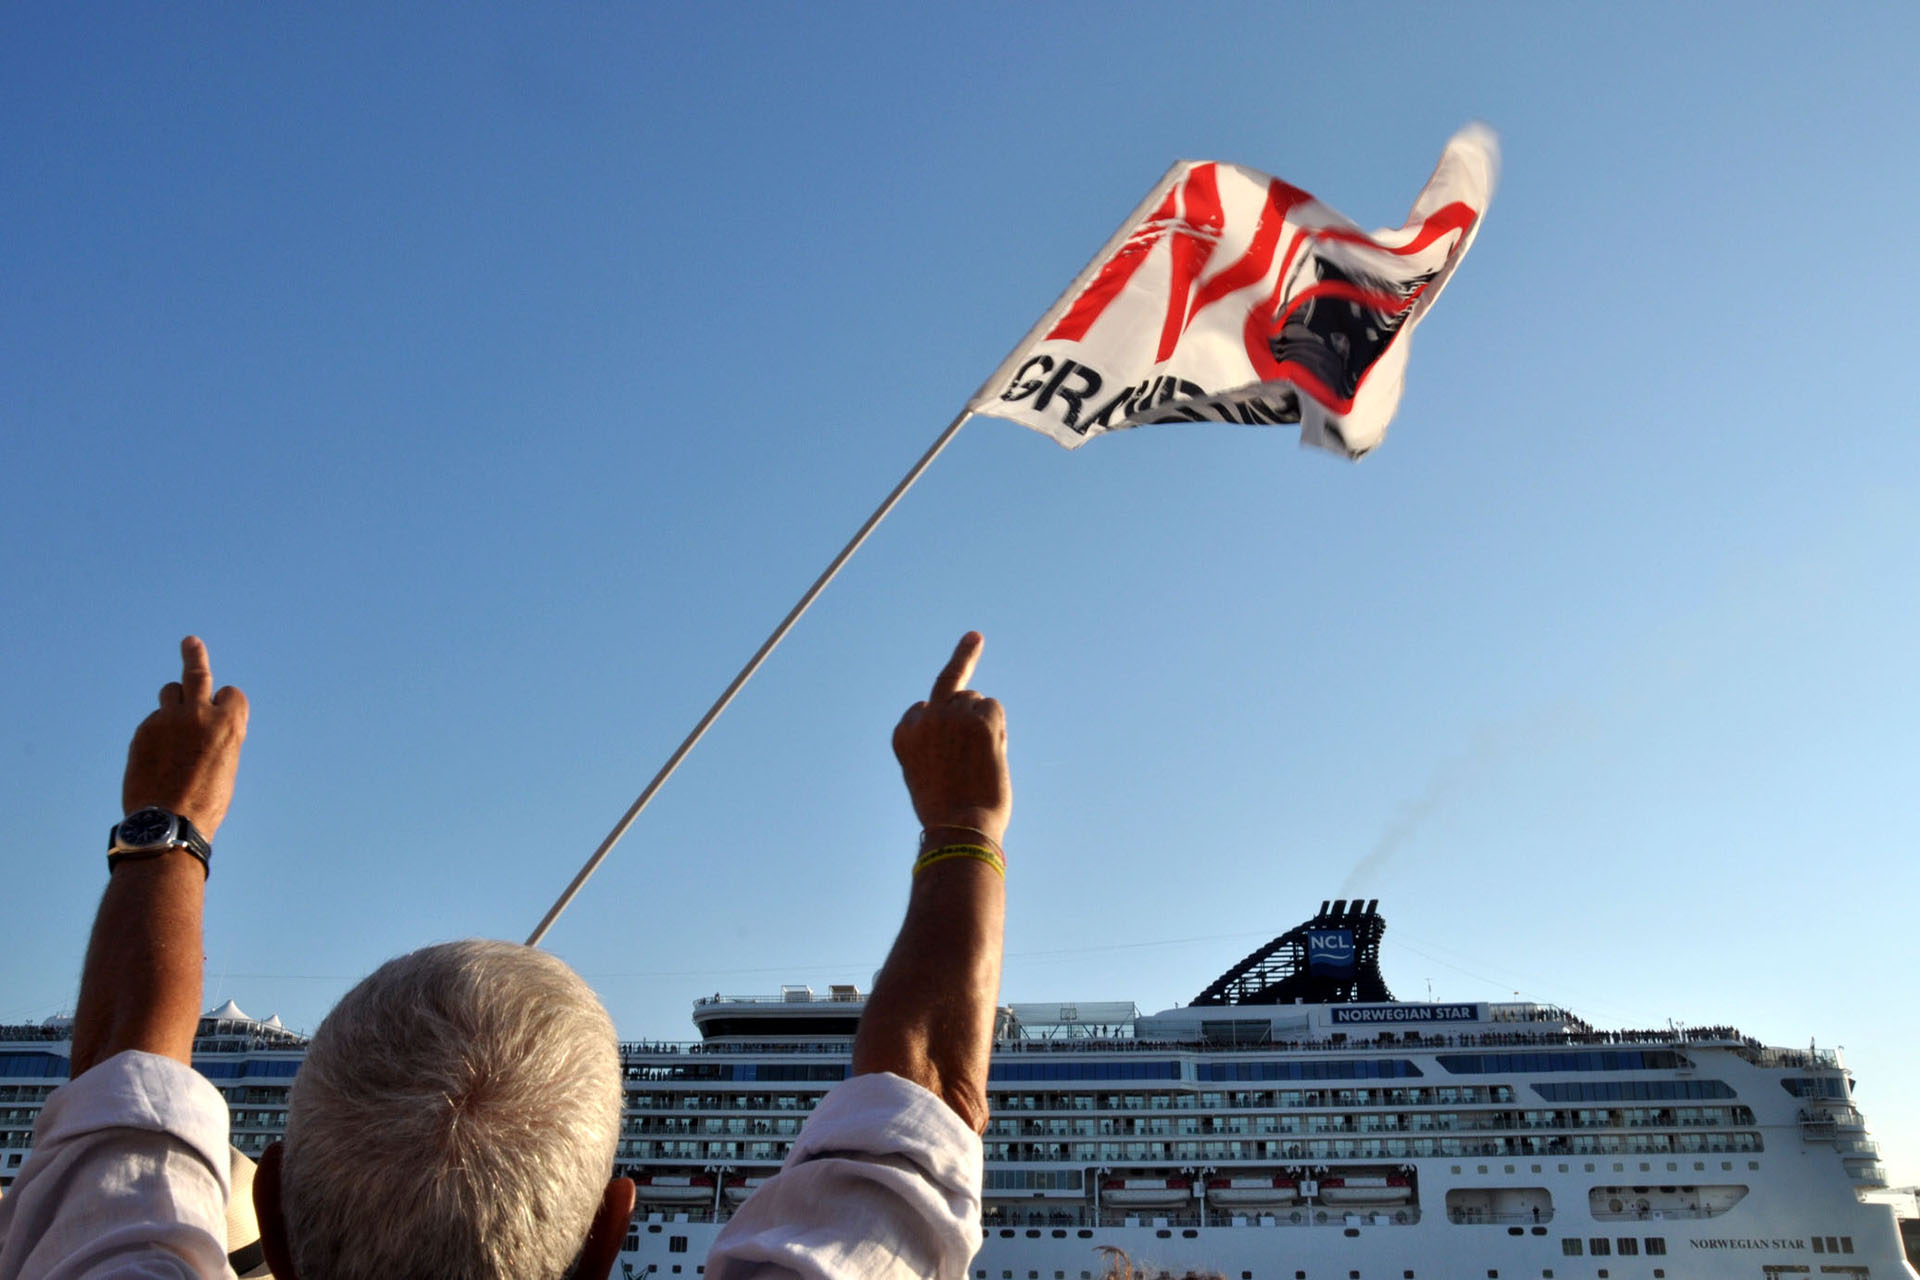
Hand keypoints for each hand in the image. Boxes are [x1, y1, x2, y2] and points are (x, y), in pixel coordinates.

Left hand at [122, 636, 249, 839]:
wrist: (167, 820)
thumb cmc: (205, 800)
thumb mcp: (224, 764)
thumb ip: (216, 736)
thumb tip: (202, 725)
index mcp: (228, 724)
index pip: (230, 693)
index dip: (227, 704)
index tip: (222, 715)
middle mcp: (198, 714)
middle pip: (195, 673)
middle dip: (194, 655)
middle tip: (190, 641)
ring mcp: (167, 720)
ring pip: (170, 691)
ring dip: (174, 700)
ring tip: (174, 720)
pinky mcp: (143, 730)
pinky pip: (153, 720)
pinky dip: (156, 731)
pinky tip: (157, 758)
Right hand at [891, 632, 1009, 846]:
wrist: (960, 828)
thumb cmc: (947, 810)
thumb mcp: (927, 775)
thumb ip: (935, 745)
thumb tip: (964, 721)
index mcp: (904, 734)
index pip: (922, 709)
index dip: (939, 722)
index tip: (941, 720)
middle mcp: (925, 718)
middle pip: (950, 685)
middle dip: (962, 657)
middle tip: (975, 636)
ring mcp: (953, 715)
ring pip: (976, 702)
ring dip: (983, 724)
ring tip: (979, 761)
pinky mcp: (979, 719)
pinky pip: (994, 708)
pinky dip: (997, 727)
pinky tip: (989, 754)